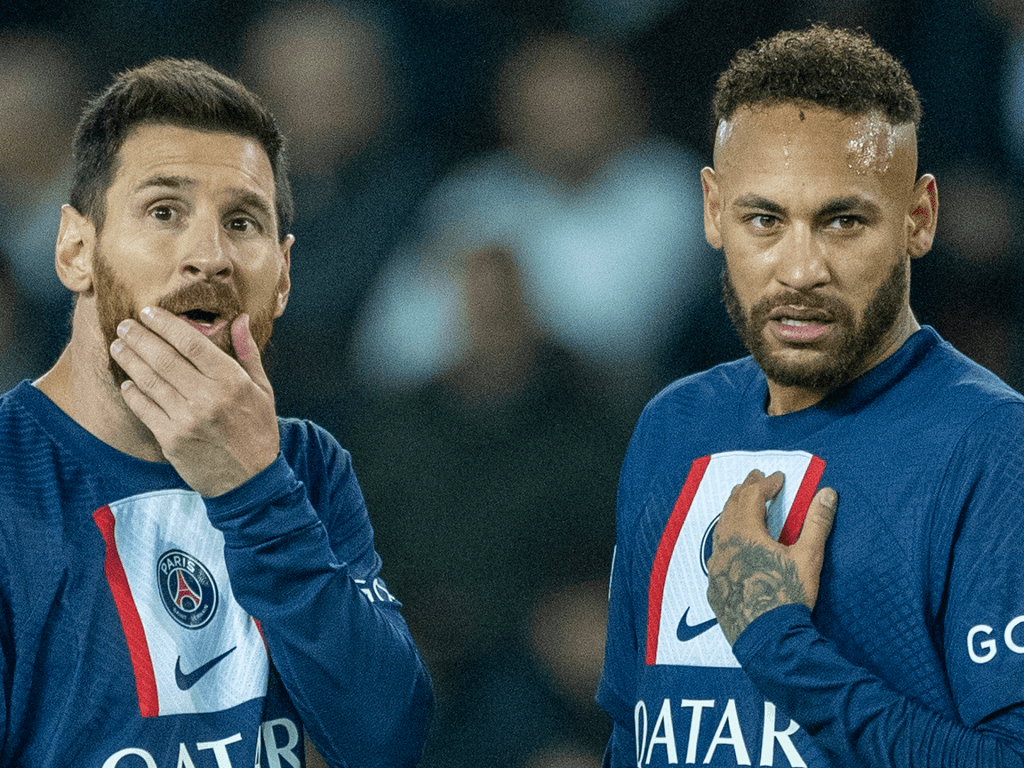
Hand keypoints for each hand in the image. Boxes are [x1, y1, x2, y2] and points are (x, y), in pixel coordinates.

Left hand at [110, 306, 279, 496]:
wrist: (252, 480)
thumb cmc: (257, 430)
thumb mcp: (262, 389)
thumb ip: (247, 353)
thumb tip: (240, 319)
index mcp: (231, 381)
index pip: (191, 343)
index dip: (166, 324)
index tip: (149, 312)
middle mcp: (207, 397)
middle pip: (164, 357)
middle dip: (139, 337)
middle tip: (125, 324)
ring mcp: (187, 419)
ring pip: (149, 380)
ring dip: (129, 360)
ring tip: (118, 346)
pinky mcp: (171, 439)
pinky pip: (144, 408)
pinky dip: (132, 392)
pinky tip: (126, 381)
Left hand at [706, 470, 836, 644]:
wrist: (768, 640)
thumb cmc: (788, 596)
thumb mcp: (808, 557)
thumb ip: (817, 523)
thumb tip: (827, 493)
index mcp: (745, 533)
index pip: (752, 496)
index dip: (766, 484)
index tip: (778, 477)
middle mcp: (724, 545)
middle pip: (730, 508)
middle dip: (744, 490)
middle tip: (755, 478)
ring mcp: (716, 567)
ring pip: (720, 530)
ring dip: (732, 512)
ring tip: (741, 504)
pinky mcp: (715, 586)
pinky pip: (717, 554)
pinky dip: (727, 540)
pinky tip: (733, 546)